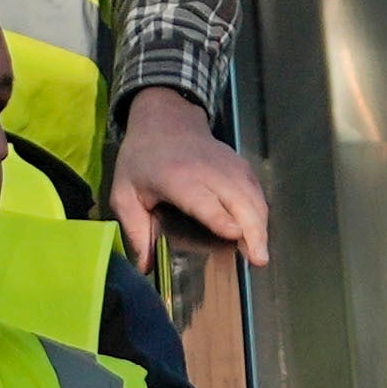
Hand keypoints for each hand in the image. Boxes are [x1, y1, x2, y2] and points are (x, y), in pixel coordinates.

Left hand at [111, 84, 269, 268]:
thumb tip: (145, 268)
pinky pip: (256, 189)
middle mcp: (208, 170)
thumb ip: (135, 230)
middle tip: (259, 260)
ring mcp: (228, 165)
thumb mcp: (125, 193)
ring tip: (261, 253)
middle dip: (252, 229)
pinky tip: (261, 232)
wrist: (164, 119)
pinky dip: (262, 211)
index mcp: (176, 178)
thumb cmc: (142, 159)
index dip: (220, 217)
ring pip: (253, 195)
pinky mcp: (240, 164)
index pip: (203, 200)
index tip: (234, 234)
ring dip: (261, 224)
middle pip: (238, 199)